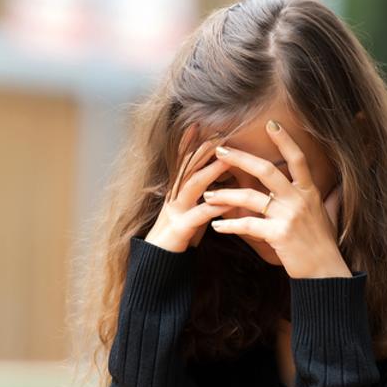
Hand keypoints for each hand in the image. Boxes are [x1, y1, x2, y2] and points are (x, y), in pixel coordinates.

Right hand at [145, 123, 234, 252]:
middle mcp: (173, 196)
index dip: (189, 142)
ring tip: (228, 160)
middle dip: (203, 149)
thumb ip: (205, 196)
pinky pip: (199, 215)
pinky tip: (229, 203)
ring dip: (211, 171)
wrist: (158, 263)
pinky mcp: (180, 229)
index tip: (200, 124)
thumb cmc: (179, 236)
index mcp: (176, 190)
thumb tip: (225, 183)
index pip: (182, 161)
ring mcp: (175, 211)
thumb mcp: (192, 211)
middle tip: (220, 132)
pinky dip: (215, 207)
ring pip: (193, 186)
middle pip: (187, 166)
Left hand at [202, 120, 351, 278]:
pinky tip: (216, 226)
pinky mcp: (278, 235)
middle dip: (240, 158)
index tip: (270, 123)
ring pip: (250, 197)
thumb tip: (340, 186)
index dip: (285, 139)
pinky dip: (229, 225)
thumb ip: (332, 197)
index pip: (297, 158)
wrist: (325, 273)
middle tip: (219, 150)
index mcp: (309, 191)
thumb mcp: (331, 216)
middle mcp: (298, 199)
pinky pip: (248, 225)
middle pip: (266, 170)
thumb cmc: (325, 244)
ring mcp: (288, 216)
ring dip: (225, 195)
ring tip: (207, 196)